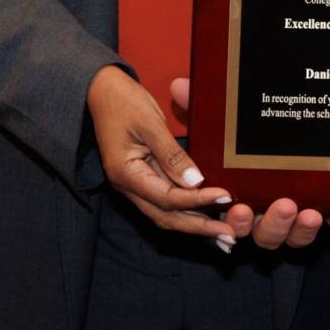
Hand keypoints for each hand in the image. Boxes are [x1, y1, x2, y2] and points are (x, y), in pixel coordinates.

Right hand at [87, 66, 245, 247]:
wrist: (99, 91)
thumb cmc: (122, 102)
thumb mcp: (149, 123)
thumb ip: (171, 154)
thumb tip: (195, 182)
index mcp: (126, 174)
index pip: (167, 197)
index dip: (197, 200)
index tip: (225, 197)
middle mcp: (128, 187)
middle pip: (167, 217)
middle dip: (199, 228)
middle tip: (230, 237)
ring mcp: (135, 185)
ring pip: (166, 214)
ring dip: (194, 225)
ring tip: (223, 235)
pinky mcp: (143, 179)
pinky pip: (166, 201)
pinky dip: (187, 210)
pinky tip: (206, 215)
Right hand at [166, 77, 329, 250]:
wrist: (288, 120)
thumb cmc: (243, 129)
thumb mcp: (224, 116)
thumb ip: (204, 105)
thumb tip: (180, 85)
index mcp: (237, 196)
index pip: (231, 219)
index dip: (233, 220)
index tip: (235, 205)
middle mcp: (264, 210)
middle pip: (263, 234)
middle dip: (271, 225)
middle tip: (281, 206)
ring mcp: (294, 211)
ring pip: (294, 235)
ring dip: (301, 230)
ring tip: (309, 212)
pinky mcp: (324, 205)